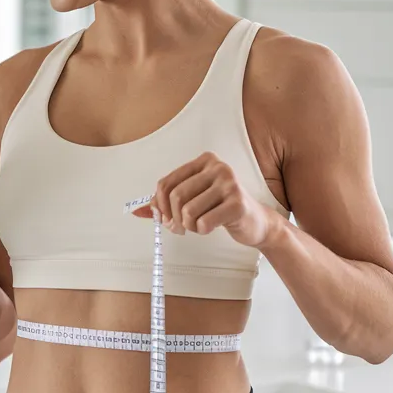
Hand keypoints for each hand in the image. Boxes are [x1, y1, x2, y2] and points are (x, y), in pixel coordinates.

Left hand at [131, 152, 279, 248]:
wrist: (255, 222)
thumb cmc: (221, 208)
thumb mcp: (193, 199)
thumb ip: (166, 202)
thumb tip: (137, 210)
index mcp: (204, 161)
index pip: (166, 182)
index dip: (158, 204)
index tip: (162, 218)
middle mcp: (218, 168)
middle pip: (175, 196)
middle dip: (172, 218)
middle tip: (178, 228)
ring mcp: (230, 184)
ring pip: (188, 211)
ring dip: (188, 226)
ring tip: (197, 226)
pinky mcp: (238, 203)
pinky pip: (204, 223)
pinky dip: (202, 230)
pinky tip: (211, 227)